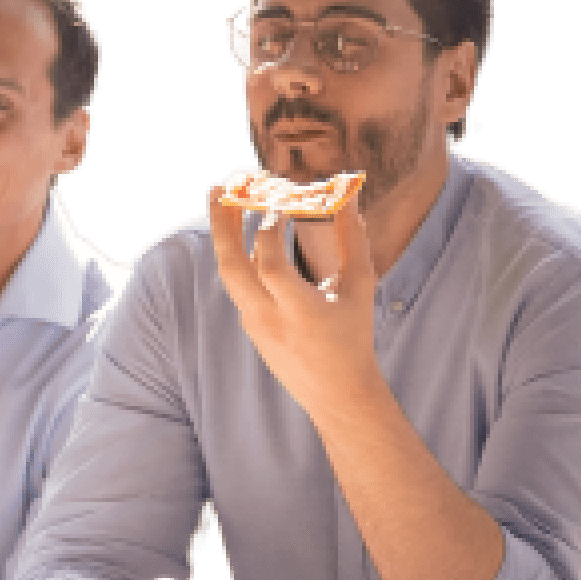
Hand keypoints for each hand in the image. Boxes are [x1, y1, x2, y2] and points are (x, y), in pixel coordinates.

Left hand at [207, 183, 383, 414]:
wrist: (335, 393)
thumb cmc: (353, 337)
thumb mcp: (360, 289)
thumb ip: (354, 240)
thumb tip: (349, 196)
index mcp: (299, 311)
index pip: (270, 266)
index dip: (269, 232)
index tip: (279, 204)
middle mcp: (269, 319)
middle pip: (231, 267)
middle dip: (222, 224)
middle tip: (220, 187)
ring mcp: (254, 324)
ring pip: (228, 274)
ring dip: (224, 235)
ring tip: (223, 200)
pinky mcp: (249, 326)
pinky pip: (239, 285)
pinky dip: (240, 254)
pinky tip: (243, 231)